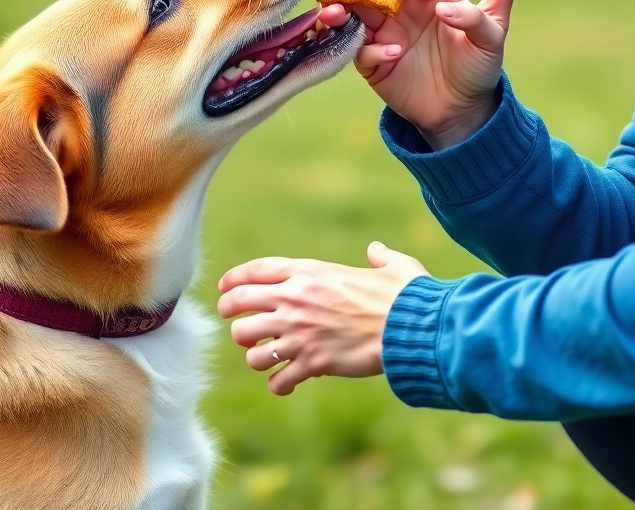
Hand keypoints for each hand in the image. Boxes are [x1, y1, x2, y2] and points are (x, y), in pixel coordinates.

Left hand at [216, 242, 426, 395]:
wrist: (410, 327)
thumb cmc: (404, 294)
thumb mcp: (391, 265)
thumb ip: (379, 257)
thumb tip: (376, 251)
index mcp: (309, 272)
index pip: (255, 271)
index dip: (233, 280)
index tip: (224, 289)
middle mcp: (296, 300)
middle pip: (239, 306)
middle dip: (231, 316)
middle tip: (236, 325)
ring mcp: (301, 332)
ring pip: (250, 347)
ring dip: (255, 355)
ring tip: (266, 357)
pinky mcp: (312, 362)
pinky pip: (277, 380)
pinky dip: (278, 384)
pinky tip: (286, 383)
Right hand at [320, 0, 532, 148]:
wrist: (463, 111)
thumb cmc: (479, 66)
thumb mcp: (494, 32)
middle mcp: (404, 9)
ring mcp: (385, 33)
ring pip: (356, 13)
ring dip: (344, 9)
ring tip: (340, 12)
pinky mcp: (372, 61)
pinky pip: (360, 50)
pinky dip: (368, 49)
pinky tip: (390, 55)